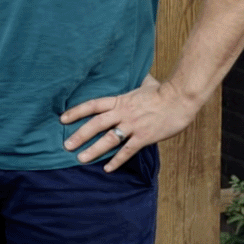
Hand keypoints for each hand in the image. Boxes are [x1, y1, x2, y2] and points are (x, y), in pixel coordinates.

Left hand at [60, 74, 199, 171]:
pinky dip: (116, 160)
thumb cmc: (164, 91)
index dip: (76, 112)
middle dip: (79, 135)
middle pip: (95, 124)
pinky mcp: (144, 137)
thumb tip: (138, 74)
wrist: (180, 98)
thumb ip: (136, 83)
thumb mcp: (144, 84)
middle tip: (66, 145)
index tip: (63, 119)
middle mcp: (122, 113)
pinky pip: (127, 151)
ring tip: (80, 159)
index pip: (92, 105)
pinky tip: (107, 168)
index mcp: (120, 100)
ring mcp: (132, 126)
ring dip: (93, 150)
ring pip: (108, 139)